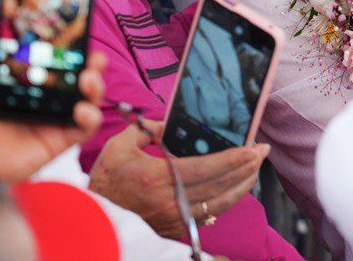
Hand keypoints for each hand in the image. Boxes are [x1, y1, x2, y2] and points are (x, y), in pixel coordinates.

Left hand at [0, 26, 106, 183]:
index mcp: (26, 83)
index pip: (54, 61)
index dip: (69, 49)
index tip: (77, 34)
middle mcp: (45, 99)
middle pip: (78, 77)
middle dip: (92, 65)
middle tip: (94, 57)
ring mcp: (55, 119)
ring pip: (88, 99)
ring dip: (96, 86)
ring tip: (89, 79)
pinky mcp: (61, 141)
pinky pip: (85, 128)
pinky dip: (91, 117)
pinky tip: (82, 110)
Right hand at [88, 120, 268, 238]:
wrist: (90, 217)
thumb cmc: (105, 179)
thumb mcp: (120, 146)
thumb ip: (148, 129)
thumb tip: (170, 122)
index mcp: (157, 178)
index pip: (208, 168)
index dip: (235, 159)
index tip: (254, 149)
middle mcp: (170, 202)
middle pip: (220, 186)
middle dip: (247, 168)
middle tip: (263, 153)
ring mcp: (173, 219)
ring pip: (220, 204)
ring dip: (242, 185)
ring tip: (255, 168)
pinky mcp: (174, 229)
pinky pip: (208, 216)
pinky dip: (225, 200)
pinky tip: (235, 187)